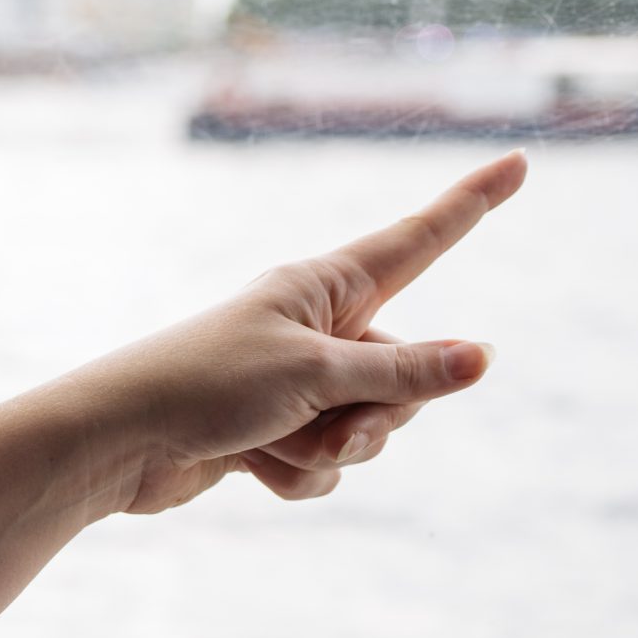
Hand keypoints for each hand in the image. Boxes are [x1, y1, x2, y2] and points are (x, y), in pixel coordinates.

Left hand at [66, 151, 523, 515]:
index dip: (470, 204)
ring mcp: (294, 385)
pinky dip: (292, 476)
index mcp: (322, 286)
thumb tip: (481, 358)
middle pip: (405, 376)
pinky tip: (246, 467)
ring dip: (329, 450)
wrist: (117, 446)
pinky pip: (321, 468)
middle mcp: (314, 329)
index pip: (418, 241)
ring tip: (271, 440)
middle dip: (378, 414)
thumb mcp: (317, 375)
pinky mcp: (269, 434)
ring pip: (367, 431)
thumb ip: (403, 375)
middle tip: (327, 420)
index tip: (519, 161)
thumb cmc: (204, 387)